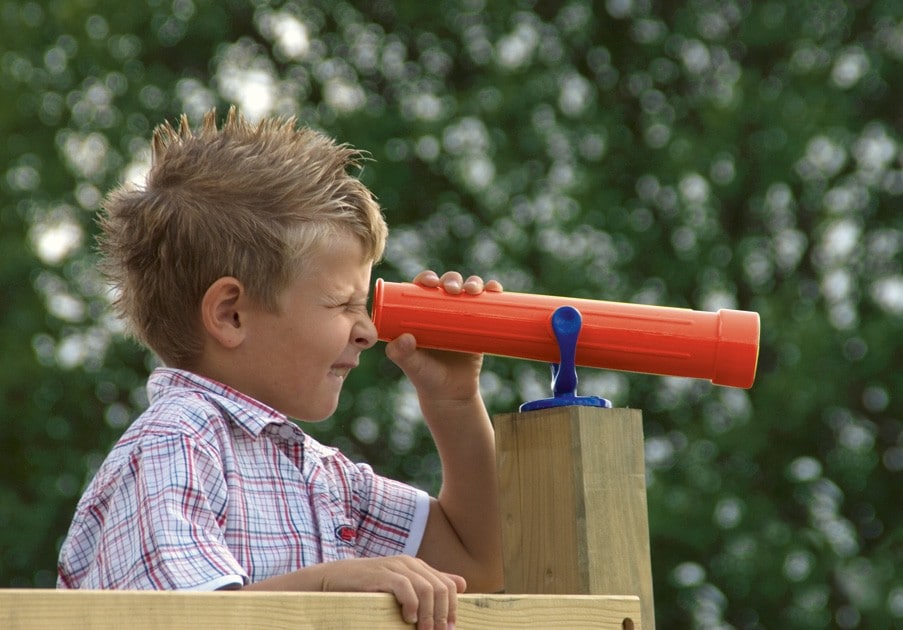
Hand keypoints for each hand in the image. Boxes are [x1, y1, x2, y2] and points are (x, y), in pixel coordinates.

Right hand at [318, 555, 465, 629]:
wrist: (335, 579)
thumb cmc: (368, 587)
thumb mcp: (402, 585)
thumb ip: (430, 583)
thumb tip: (462, 584)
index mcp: (417, 566)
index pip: (448, 584)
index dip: (453, 608)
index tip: (449, 629)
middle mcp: (410, 564)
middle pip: (441, 588)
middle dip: (443, 615)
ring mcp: (396, 567)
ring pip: (427, 590)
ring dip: (429, 615)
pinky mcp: (382, 574)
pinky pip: (406, 588)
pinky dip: (412, 605)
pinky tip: (408, 619)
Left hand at [385, 271, 502, 404]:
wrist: (452, 395)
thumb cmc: (426, 378)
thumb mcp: (412, 366)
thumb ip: (402, 355)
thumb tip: (404, 339)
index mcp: (420, 313)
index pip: (421, 288)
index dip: (426, 278)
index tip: (430, 282)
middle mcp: (441, 310)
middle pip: (447, 284)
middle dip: (452, 280)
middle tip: (454, 289)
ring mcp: (462, 316)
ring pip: (468, 290)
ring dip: (473, 282)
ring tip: (475, 290)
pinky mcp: (480, 325)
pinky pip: (487, 304)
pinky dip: (493, 292)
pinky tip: (495, 289)